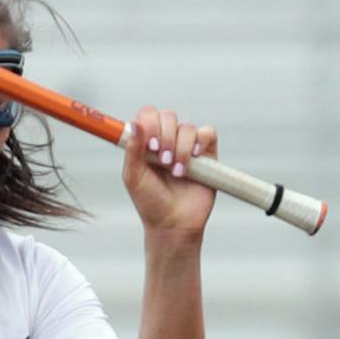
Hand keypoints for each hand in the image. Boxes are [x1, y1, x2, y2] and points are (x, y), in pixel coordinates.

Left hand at [122, 106, 216, 235]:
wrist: (174, 223)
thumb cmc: (150, 202)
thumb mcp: (133, 176)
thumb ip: (132, 149)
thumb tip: (136, 123)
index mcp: (146, 143)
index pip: (148, 115)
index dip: (150, 123)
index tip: (150, 145)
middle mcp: (166, 140)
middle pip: (168, 116)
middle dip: (164, 137)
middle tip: (163, 160)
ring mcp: (187, 146)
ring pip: (187, 126)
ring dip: (181, 147)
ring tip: (176, 171)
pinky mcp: (206, 153)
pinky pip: (207, 133)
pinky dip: (200, 143)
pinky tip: (193, 160)